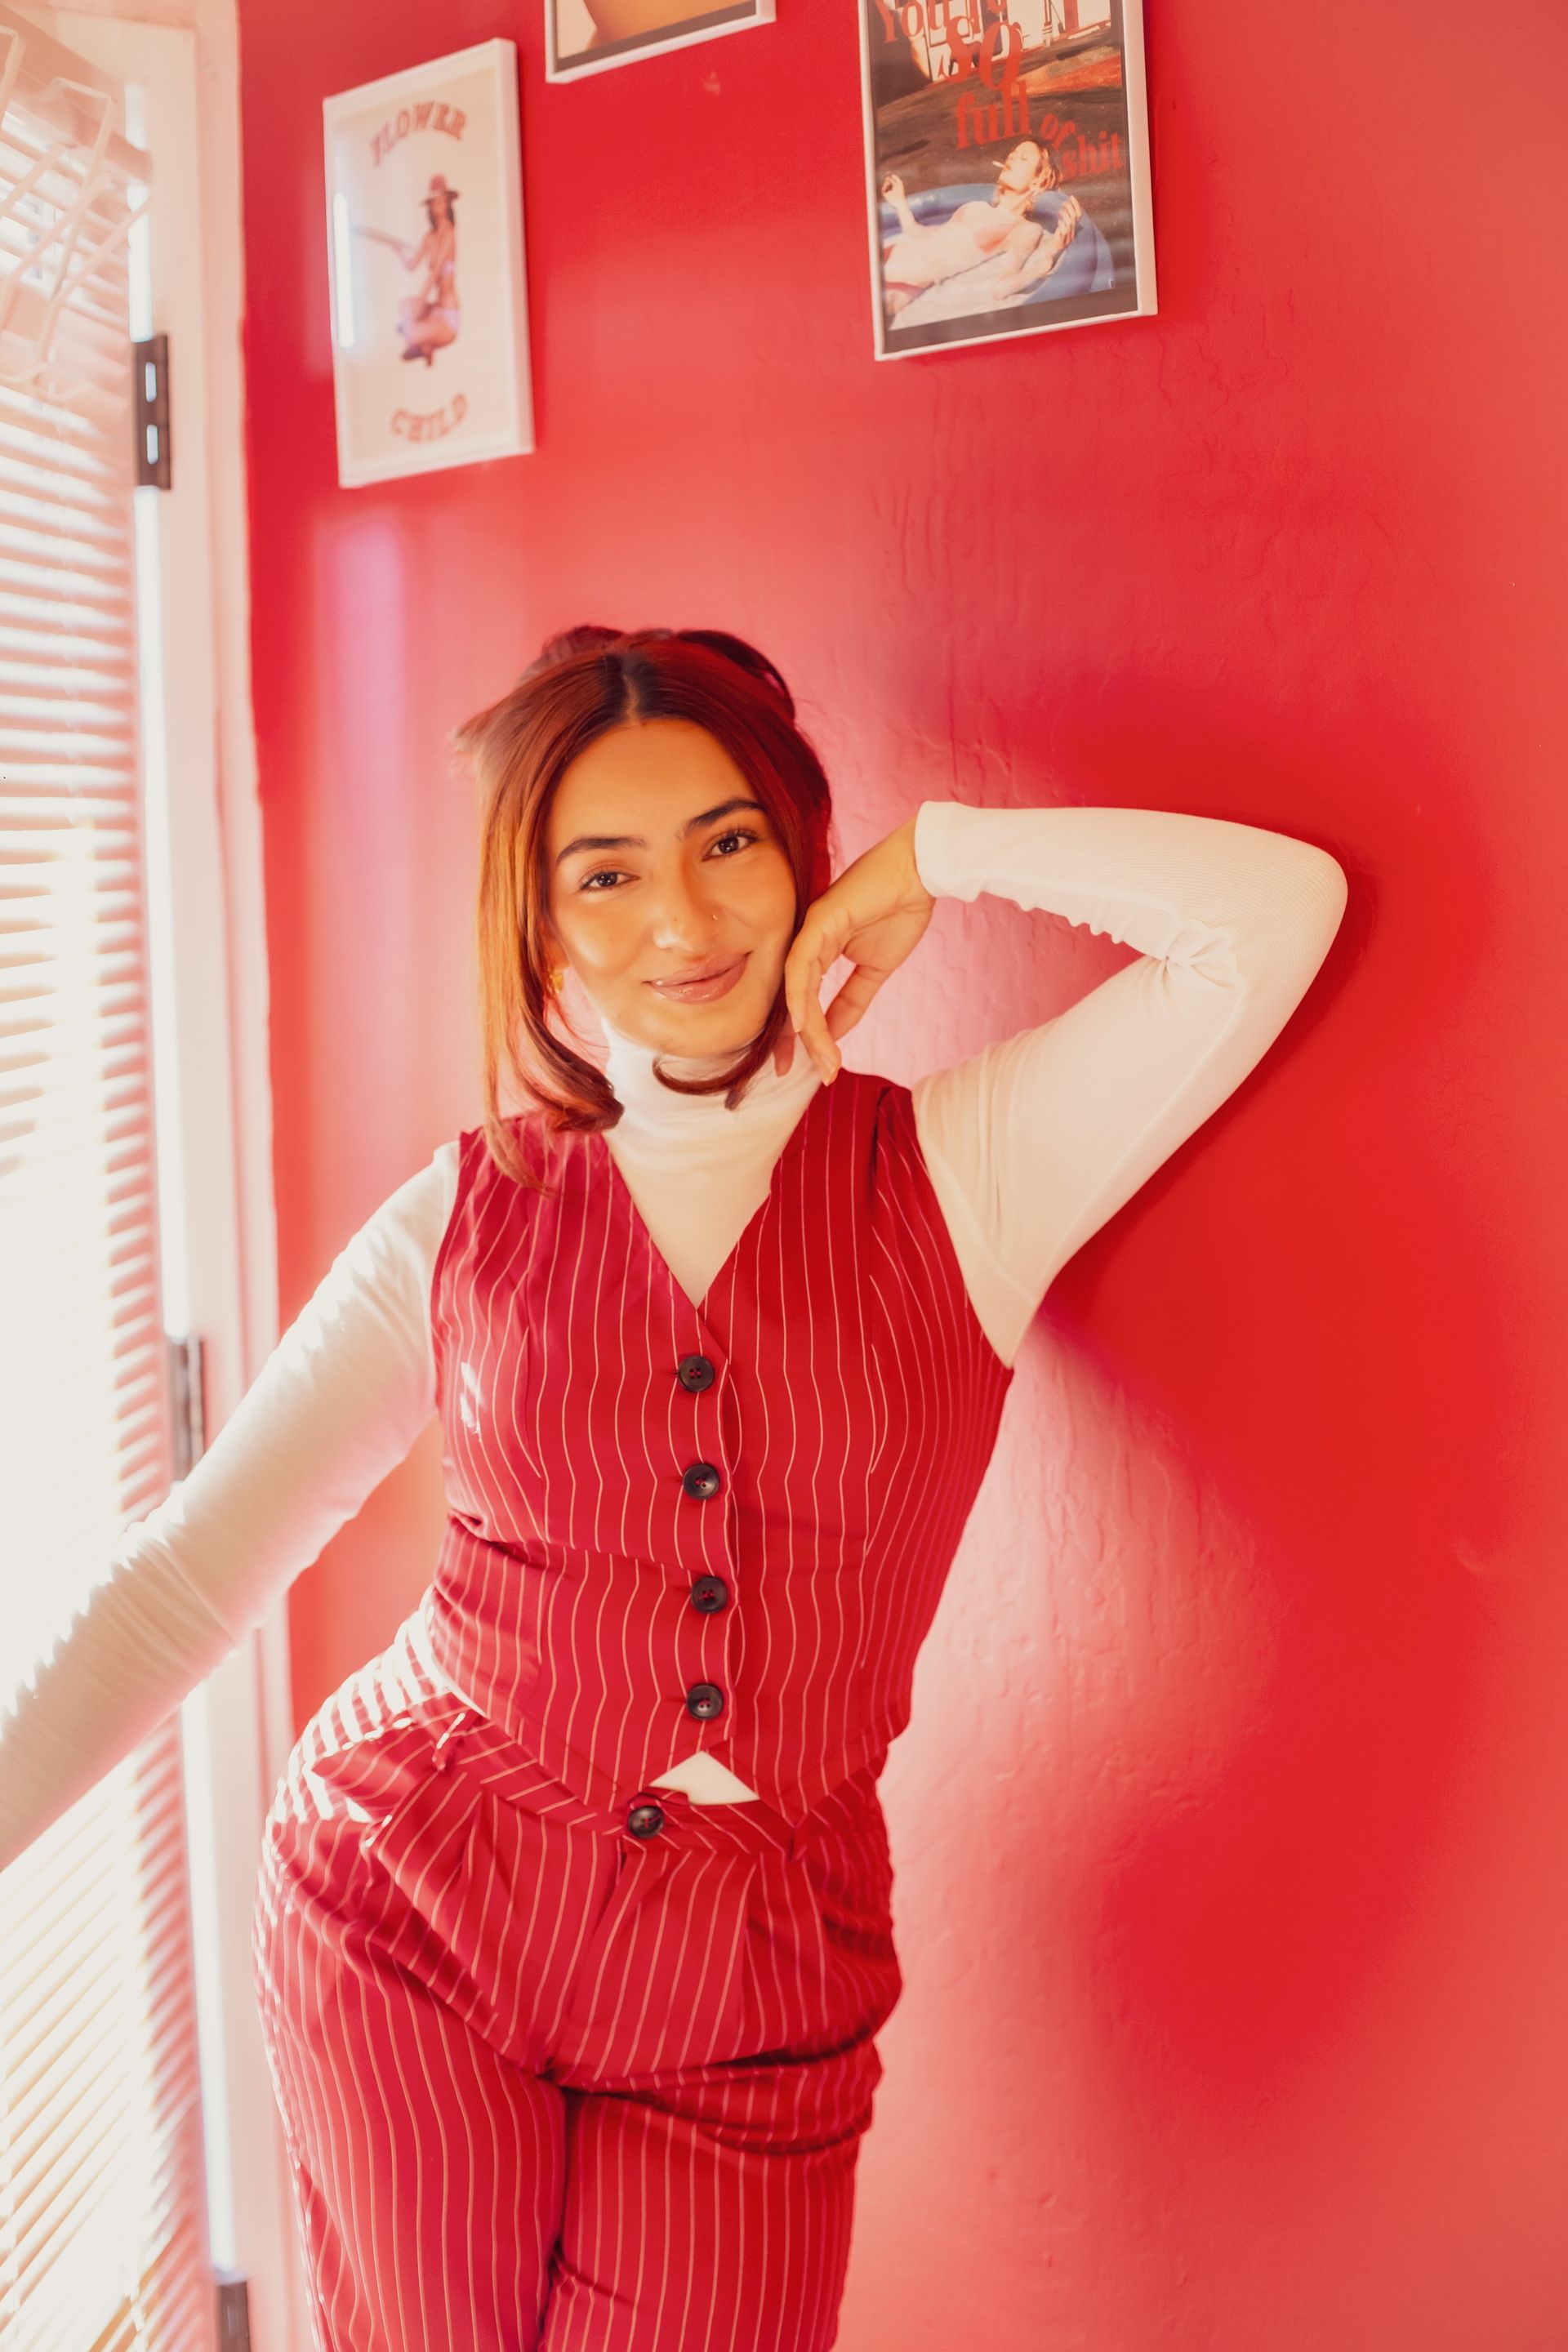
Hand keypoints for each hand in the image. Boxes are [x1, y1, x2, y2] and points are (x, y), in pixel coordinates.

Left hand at [772, 817, 933, 1082]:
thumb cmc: (899, 911)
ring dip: (806, 1029)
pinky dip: (799, 995)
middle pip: (791, 999)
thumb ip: (852, 1001)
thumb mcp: (875, 971)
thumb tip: (835, 1035)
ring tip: (819, 1060)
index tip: (811, 1069)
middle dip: (791, 1041)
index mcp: (818, 952)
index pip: (802, 1001)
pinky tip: (803, 1023)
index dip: (802, 1037)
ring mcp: (809, 931)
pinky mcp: (818, 921)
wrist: (920, 874)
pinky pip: (801, 964)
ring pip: (796, 989)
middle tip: (794, 1073)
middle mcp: (807, 943)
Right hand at [881, 173, 904, 202]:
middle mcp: (892, 189)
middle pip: (888, 181)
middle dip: (887, 179)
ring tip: (888, 183)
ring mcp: (889, 192)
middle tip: (887, 178)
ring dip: (886, 183)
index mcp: (896, 186)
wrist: (899, 201)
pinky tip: (885, 187)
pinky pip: (883, 190)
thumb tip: (891, 175)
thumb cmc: (901, 193)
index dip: (889, 176)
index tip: (888, 172)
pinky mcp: (886, 196)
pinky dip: (883, 187)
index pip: (891, 180)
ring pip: (885, 185)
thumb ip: (896, 179)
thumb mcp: (899, 184)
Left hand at [1051, 195, 1081, 248]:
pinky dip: (1062, 224)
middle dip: (1069, 207)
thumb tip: (1064, 209)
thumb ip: (1064, 221)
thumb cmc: (1055, 240)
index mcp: (1074, 229)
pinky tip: (1059, 221)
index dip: (1076, 205)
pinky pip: (1064, 232)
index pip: (1079, 215)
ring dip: (1065, 214)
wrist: (1050, 254)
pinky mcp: (1061, 242)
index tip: (1071, 196)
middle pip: (1074, 217)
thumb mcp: (1061, 229)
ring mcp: (1067, 238)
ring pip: (1070, 223)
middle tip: (1063, 202)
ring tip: (1060, 210)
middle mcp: (1072, 233)